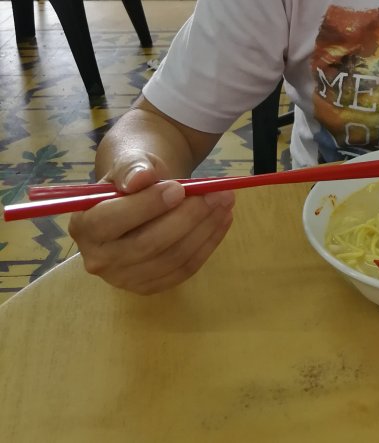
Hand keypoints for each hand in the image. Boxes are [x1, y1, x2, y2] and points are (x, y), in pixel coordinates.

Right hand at [68, 153, 234, 294]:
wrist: (143, 189)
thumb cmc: (135, 173)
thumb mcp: (131, 160)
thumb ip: (132, 167)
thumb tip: (140, 178)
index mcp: (84, 225)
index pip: (111, 221)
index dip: (147, 206)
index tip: (179, 188)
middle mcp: (98, 259)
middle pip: (147, 245)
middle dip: (187, 217)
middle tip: (217, 193)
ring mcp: (123, 278)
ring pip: (171, 259)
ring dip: (204, 230)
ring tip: (225, 201)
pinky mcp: (148, 286)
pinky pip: (183, 270)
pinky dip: (207, 244)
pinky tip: (222, 220)